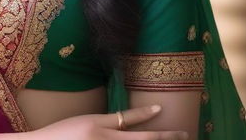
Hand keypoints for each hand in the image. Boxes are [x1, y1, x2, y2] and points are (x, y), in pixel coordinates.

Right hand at [29, 105, 188, 139]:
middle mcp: (103, 139)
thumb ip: (102, 125)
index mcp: (97, 124)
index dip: (146, 113)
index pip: (127, 117)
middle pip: (142, 139)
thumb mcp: (82, 123)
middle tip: (185, 133)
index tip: (162, 109)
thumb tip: (123, 126)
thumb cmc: (60, 134)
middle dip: (165, 137)